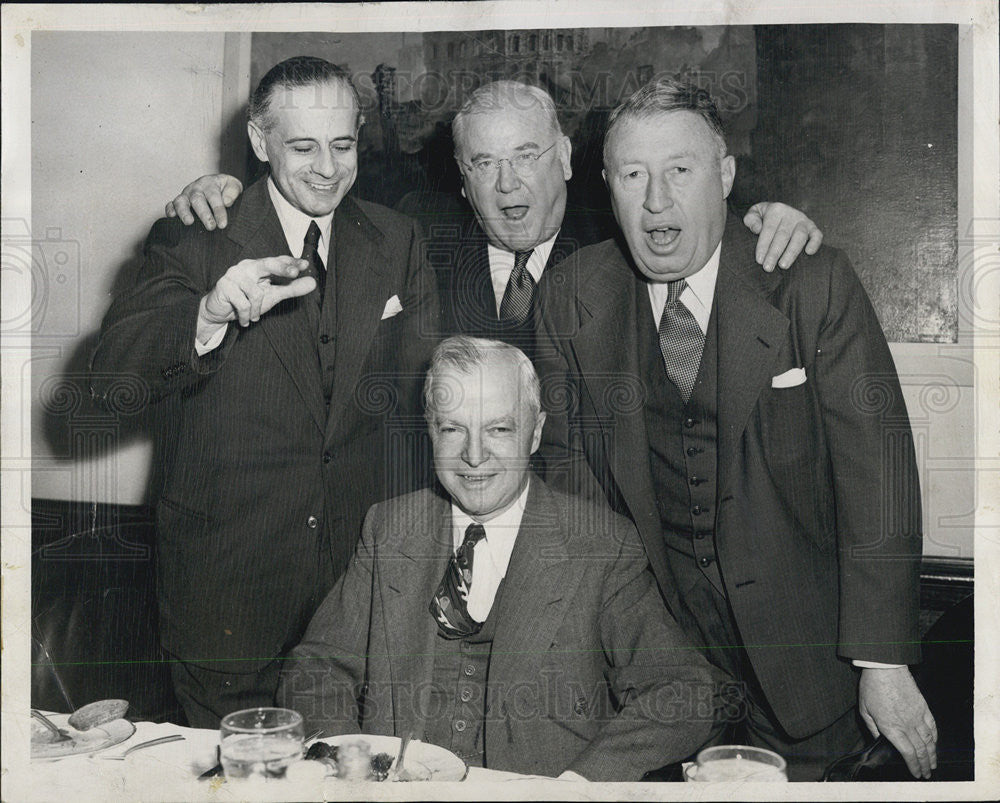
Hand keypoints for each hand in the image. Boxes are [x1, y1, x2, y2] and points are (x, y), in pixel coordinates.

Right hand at [165, 174, 242, 229]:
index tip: (222, 224)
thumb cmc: (226, 189)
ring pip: (181, 201)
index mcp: (210, 183)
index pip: (214, 197)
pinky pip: (170, 205)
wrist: (217, 184)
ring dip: (184, 212)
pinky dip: (170, 210)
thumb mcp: (234, 186)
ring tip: (189, 222)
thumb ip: (232, 192)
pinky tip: (172, 217)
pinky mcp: (178, 202)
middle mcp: (196, 188)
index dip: (218, 211)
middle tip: (211, 227)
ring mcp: (185, 195)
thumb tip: (227, 202)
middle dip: (204, 214)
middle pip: (197, 199)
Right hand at [200, 256, 315, 328]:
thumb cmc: (247, 300)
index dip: (291, 262)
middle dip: (282, 268)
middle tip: (295, 273)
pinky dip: (246, 315)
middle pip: (268, 264)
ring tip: (253, 316)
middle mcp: (247, 266)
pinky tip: (244, 320)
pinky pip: (243, 303)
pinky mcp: (223, 285)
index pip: (278, 260)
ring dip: (256, 310)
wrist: (219, 311)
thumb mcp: (272, 296)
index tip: (305, 265)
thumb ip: (291, 289)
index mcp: (260, 266)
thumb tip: (313, 283)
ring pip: (256, 293)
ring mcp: (234, 274)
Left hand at [744, 202, 822, 270]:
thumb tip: (757, 229)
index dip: (763, 245)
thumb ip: (751, 219)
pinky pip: (817, 234)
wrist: (778, 210)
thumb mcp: (754, 213)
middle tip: (768, 268)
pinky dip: (815, 243)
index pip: (769, 229)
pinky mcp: (812, 227)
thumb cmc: (763, 217)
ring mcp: (803, 220)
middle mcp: (791, 214)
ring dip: (791, 252)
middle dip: (774, 253)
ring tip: (783, 266)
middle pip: (783, 235)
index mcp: (776, 210)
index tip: (759, 260)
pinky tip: (808, 253)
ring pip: (799, 236)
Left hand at [858, 666, 936, 778]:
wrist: (885, 668)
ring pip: (929, 740)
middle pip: (920, 750)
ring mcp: (917, 716)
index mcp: (891, 728)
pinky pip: (932, 726)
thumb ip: (872, 728)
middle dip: (924, 765)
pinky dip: (935, 737)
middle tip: (927, 774)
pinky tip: (934, 743)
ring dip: (932, 754)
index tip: (916, 774)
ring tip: (933, 764)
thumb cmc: (872, 687)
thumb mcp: (864, 710)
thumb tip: (878, 739)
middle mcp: (907, 725)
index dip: (913, 766)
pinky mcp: (923, 707)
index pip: (907, 753)